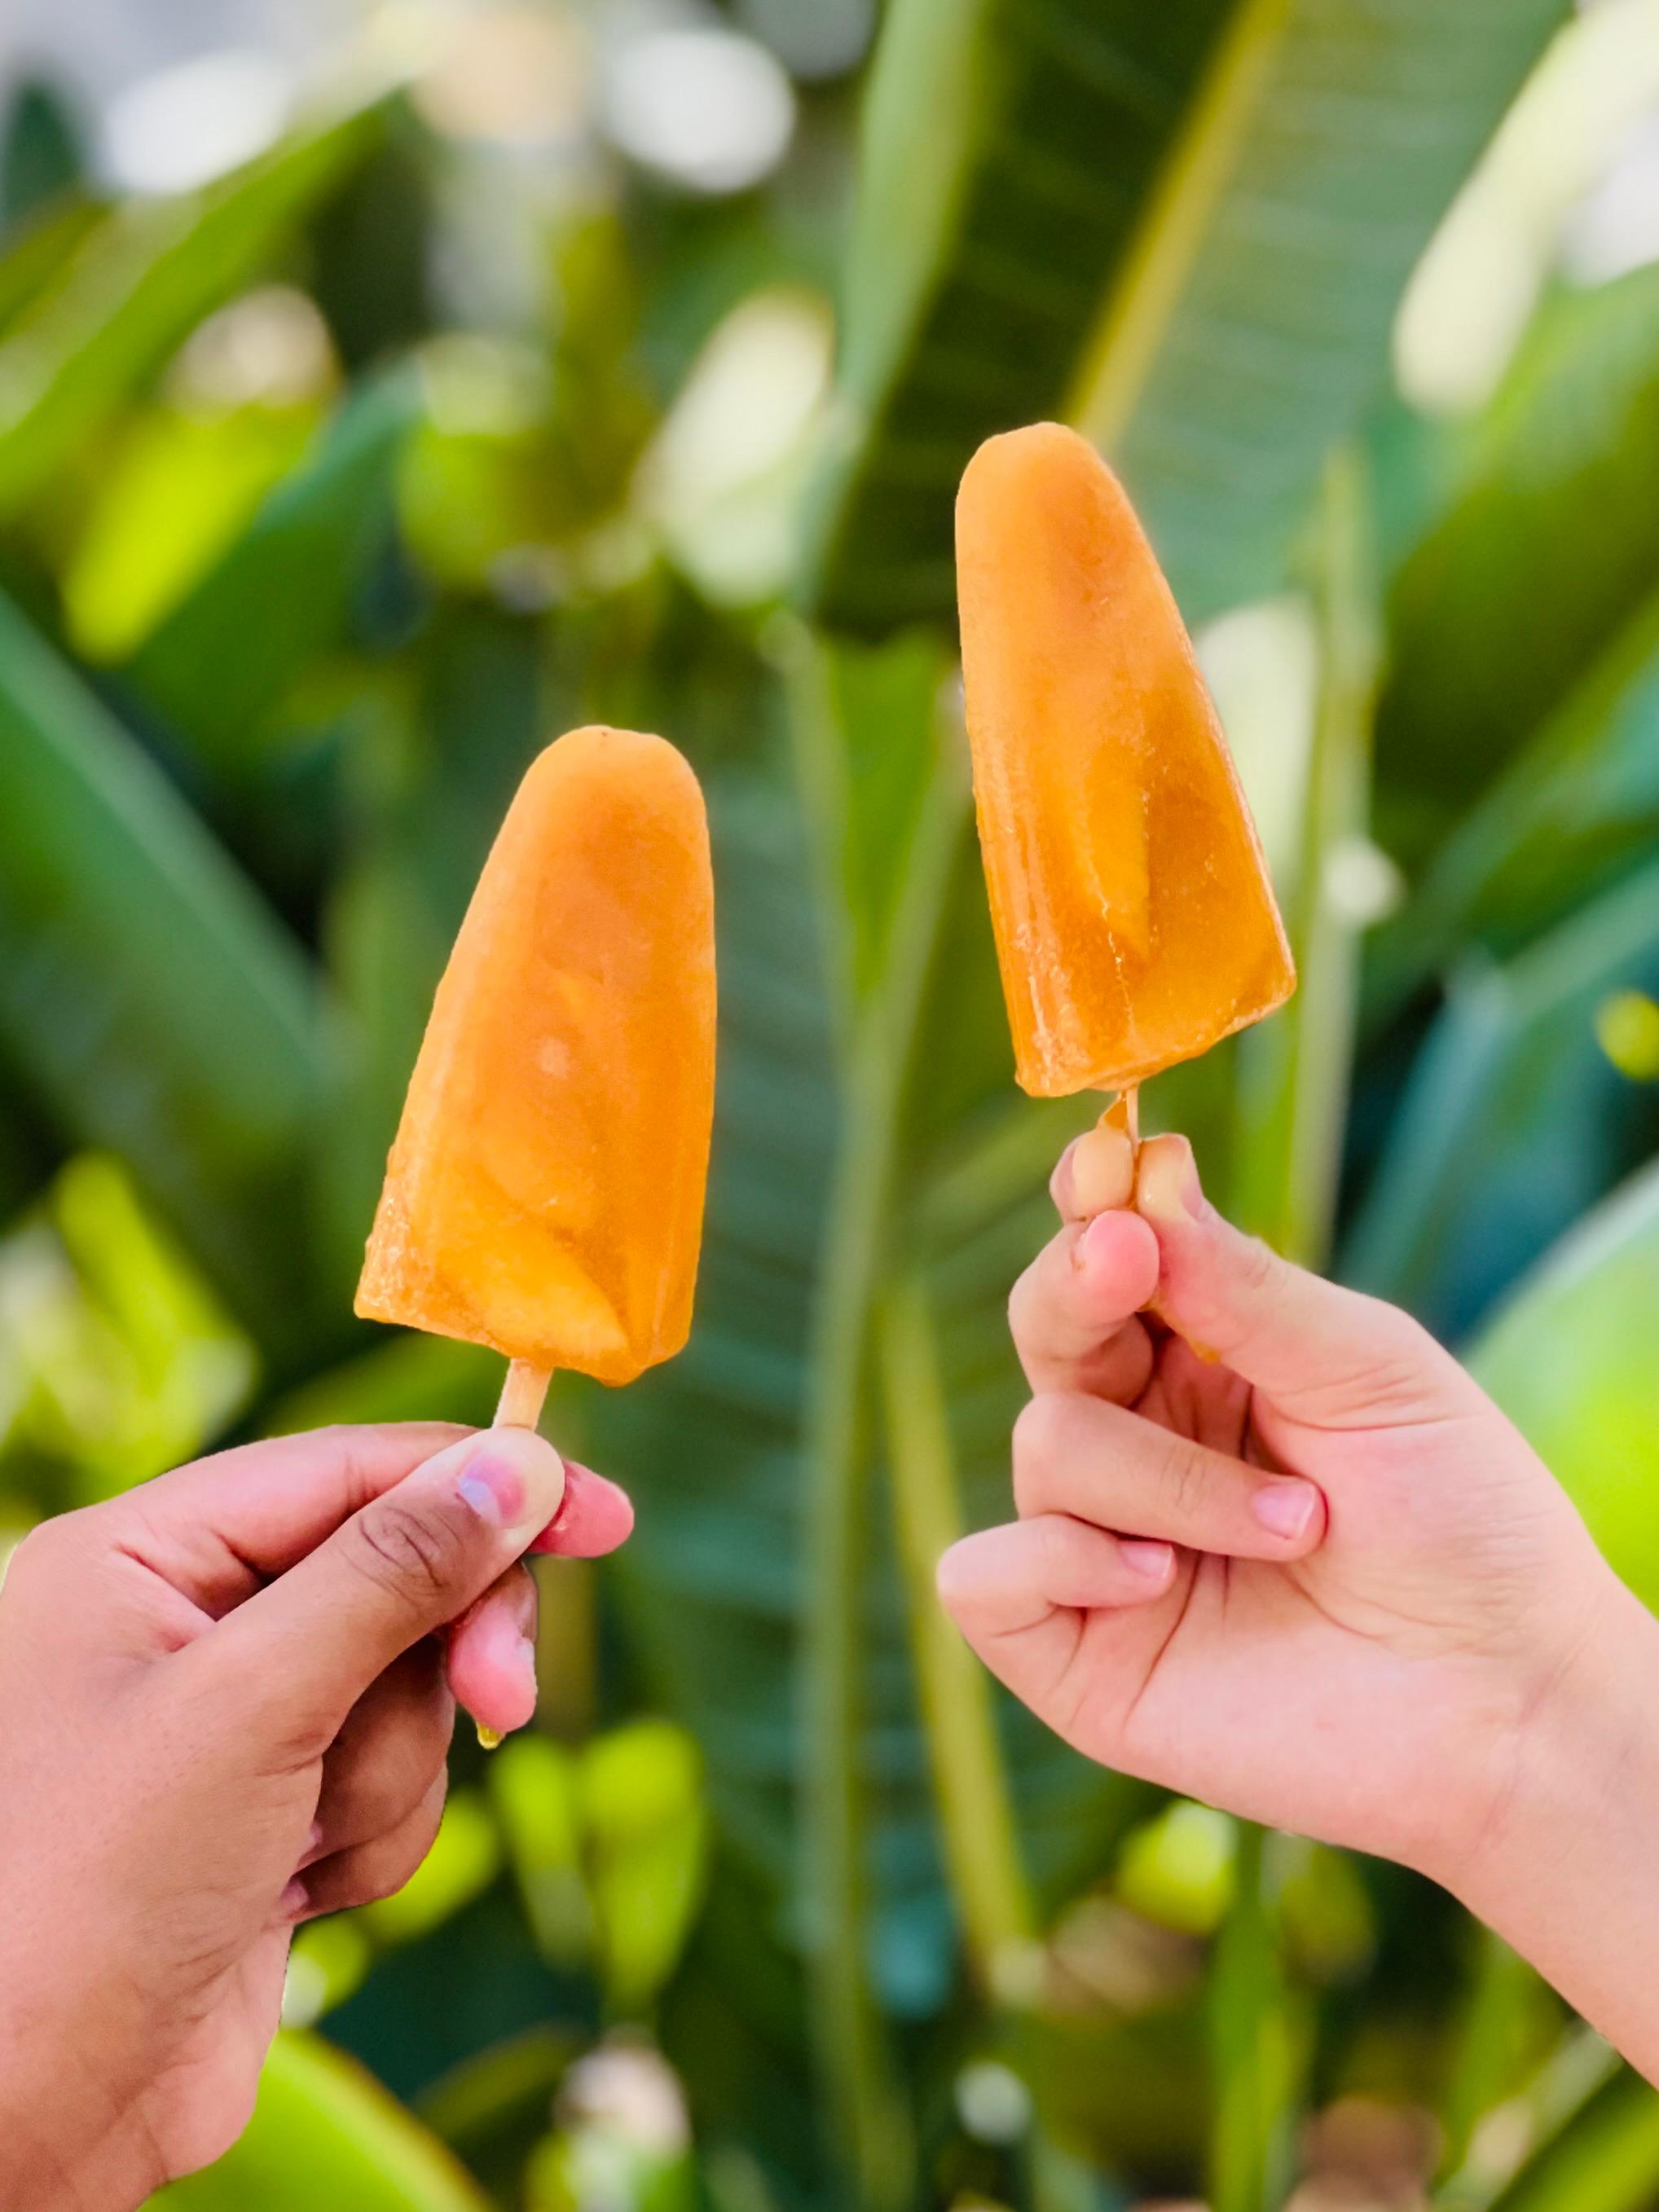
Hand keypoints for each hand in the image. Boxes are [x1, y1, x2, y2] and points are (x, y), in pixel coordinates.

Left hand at [0, 1422, 631, 2209]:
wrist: (31, 2123)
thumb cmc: (87, 1893)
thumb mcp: (252, 1704)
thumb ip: (393, 1572)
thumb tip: (519, 1465)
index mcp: (143, 1555)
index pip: (349, 1471)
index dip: (483, 1482)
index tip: (601, 1516)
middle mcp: (184, 1621)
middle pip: (396, 1577)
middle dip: (443, 1653)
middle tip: (509, 1694)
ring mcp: (231, 1724)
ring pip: (407, 1694)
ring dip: (382, 1778)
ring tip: (291, 1850)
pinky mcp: (270, 1813)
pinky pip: (390, 1781)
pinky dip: (367, 1841)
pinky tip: (287, 1895)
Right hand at [937, 1127, 1658, 2074]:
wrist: (1508, 1699)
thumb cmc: (1460, 1521)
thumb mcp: (1366, 1368)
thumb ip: (1243, 1285)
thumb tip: (1144, 1175)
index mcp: (1201, 1361)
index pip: (1107, 1259)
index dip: (1089, 1206)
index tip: (1104, 1162)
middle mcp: (1139, 1441)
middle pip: (1043, 1325)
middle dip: (1079, 1286)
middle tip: (1131, 1263)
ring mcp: (1099, 1546)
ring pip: (1042, 1444)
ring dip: (1169, 1478)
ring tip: (1293, 1528)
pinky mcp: (1075, 1654)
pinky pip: (983, 1575)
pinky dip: (1059, 1560)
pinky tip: (1161, 1582)